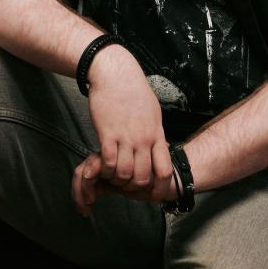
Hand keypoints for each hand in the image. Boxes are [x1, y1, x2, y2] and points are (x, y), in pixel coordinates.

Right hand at [75, 45, 173, 214]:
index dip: (160, 187)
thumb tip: (160, 144)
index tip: (153, 194)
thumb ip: (155, 132)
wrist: (116, 74)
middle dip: (134, 187)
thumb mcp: (152, 111)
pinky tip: (102, 166)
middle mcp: (144, 138)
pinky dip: (105, 170)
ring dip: (117, 179)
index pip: (165, 169)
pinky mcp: (108, 133)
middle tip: (126, 185)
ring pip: (125, 173)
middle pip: (143, 176)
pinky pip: (108, 162)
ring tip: (112, 175)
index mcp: (156, 134)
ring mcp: (126, 137)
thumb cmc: (133, 91)